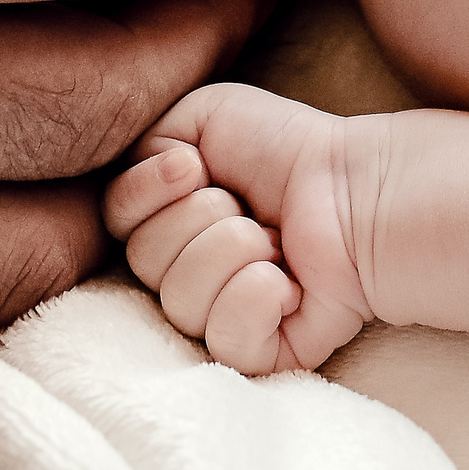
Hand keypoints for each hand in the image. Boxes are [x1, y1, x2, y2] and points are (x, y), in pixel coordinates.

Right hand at [104, 82, 369, 373]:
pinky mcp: (262, 352)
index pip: (115, 221)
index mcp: (169, 220)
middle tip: (247, 205)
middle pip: (144, 261)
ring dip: (234, 252)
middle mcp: (188, 271)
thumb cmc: (285, 148)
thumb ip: (144, 143)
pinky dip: (256, 299)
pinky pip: (225, 340)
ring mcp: (223, 315)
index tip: (193, 165)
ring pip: (181, 301)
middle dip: (200, 218)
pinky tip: (287, 282)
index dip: (146, 192)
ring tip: (274, 240)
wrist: (352, 184)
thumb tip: (128, 195)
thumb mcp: (201, 117)